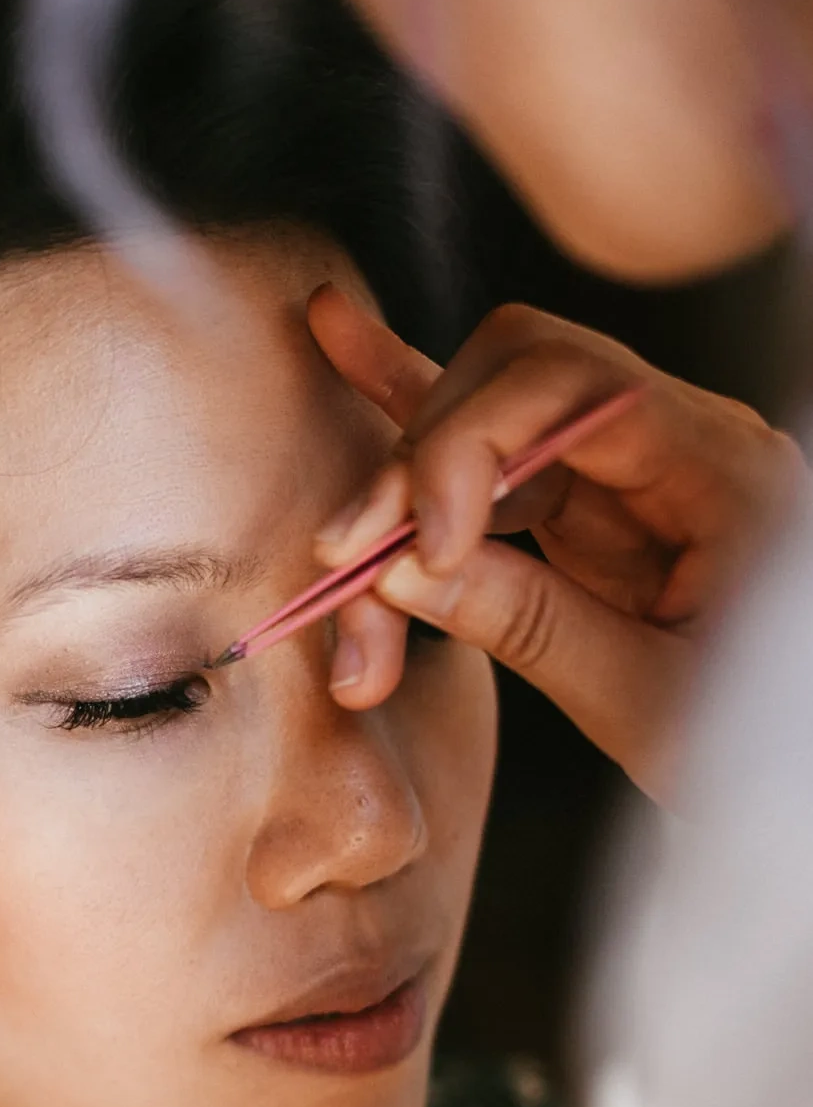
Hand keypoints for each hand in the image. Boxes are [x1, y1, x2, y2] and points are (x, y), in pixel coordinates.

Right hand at [310, 288, 804, 802]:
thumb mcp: (650, 702)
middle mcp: (679, 442)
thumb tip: (404, 570)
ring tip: (339, 571)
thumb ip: (533, 625)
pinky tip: (342, 336)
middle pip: (514, 385)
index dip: (468, 450)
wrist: (802, 769)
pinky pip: (493, 442)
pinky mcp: (586, 502)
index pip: (573, 389)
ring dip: (401, 491)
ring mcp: (628, 466)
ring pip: (485, 416)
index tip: (415, 554)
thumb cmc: (761, 736)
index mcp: (725, 471)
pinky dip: (415, 402)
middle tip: (352, 578)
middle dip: (417, 474)